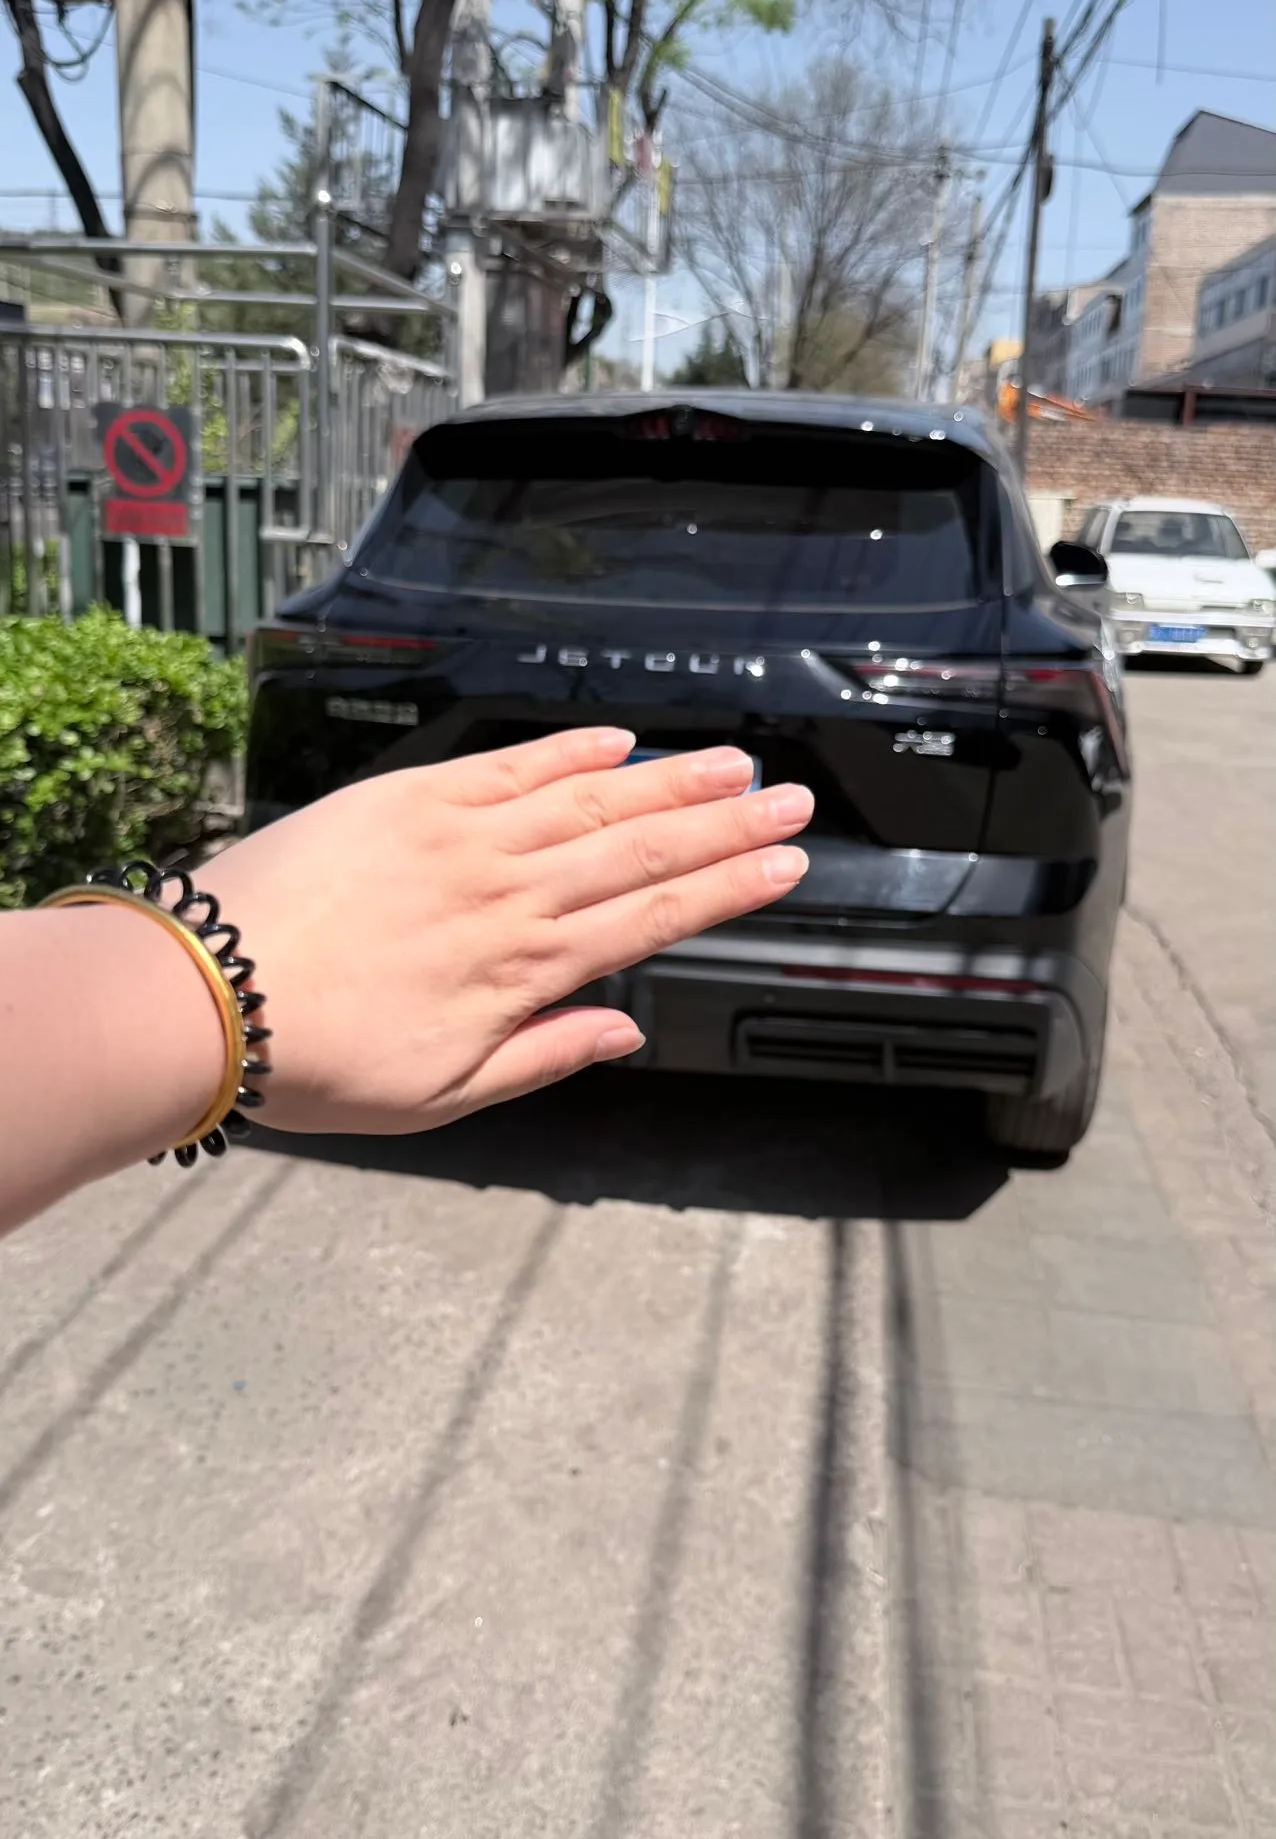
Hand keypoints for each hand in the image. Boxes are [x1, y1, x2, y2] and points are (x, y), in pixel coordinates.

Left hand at [201, 727, 811, 1132]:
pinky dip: (567, 750)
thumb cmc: (312, 1059)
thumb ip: (543, 1057)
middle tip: (790, 799)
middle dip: (725, 822)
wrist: (203, 994)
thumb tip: (622, 1032)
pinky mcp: (407, 798)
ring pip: (589, 799)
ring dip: (668, 779)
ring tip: (731, 763)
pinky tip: (617, 741)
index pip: (651, 918)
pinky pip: (507, 764)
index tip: (785, 865)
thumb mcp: (441, 1097)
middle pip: (640, 848)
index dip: (726, 888)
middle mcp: (507, 893)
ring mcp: (460, 837)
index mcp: (521, 970)